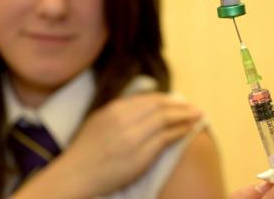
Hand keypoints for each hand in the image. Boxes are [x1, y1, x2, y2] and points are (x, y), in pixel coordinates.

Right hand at [14, 93, 201, 198]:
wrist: (75, 174)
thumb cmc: (85, 150)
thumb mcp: (99, 121)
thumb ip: (119, 112)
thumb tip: (141, 105)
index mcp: (115, 109)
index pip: (150, 99)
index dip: (168, 100)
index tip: (179, 101)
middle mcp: (125, 119)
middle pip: (161, 107)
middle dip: (182, 106)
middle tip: (195, 108)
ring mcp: (134, 137)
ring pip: (167, 121)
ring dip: (186, 117)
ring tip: (198, 117)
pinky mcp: (140, 155)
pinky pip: (166, 139)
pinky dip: (180, 133)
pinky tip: (188, 131)